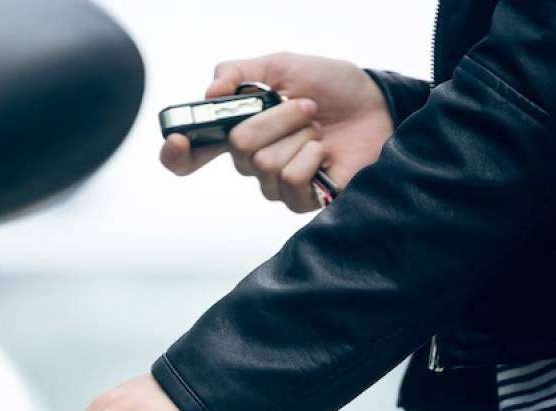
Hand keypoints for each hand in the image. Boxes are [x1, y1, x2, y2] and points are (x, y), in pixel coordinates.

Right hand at [160, 52, 393, 211]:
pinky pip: (290, 181)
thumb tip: (210, 91)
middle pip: (238, 148)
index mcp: (239, 130)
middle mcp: (252, 161)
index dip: (177, 154)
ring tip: (319, 128)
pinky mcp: (302, 201)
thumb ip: (240, 72)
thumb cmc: (332, 87)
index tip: (178, 140)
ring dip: (298, 134)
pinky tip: (326, 152)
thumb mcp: (283, 65)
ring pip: (264, 164)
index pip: (192, 156)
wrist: (377, 104)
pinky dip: (311, 156)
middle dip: (274, 119)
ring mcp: (276, 183)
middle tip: (303, 107)